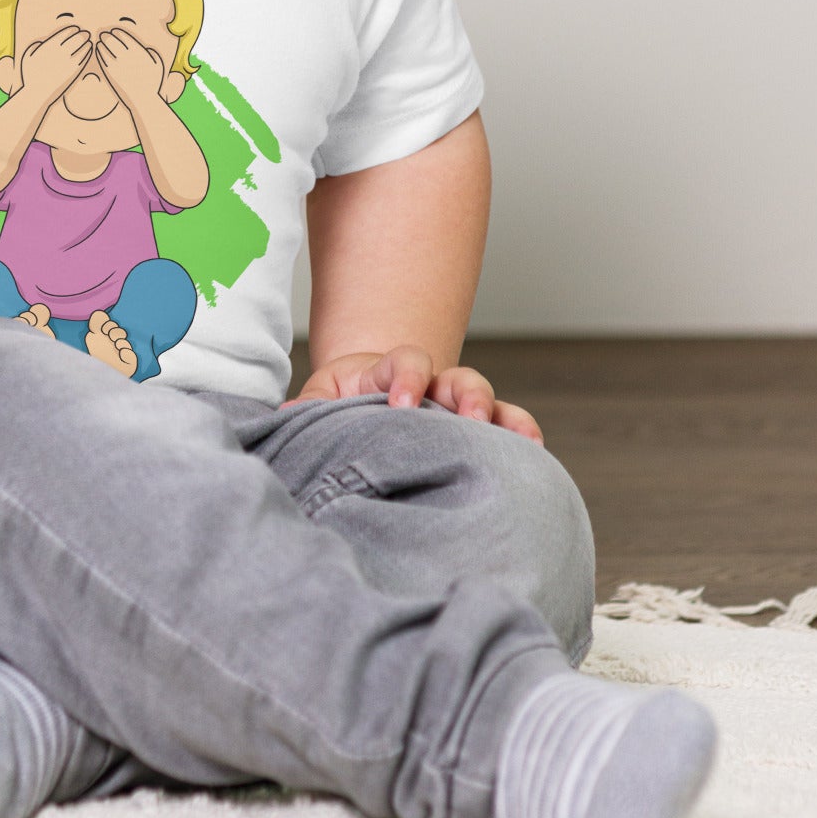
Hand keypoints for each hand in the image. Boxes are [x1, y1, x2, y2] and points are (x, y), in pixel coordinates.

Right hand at [16, 26, 91, 102]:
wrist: (37, 92)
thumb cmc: (30, 75)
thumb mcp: (27, 57)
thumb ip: (35, 46)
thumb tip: (41, 41)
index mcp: (50, 45)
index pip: (67, 32)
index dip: (73, 29)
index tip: (76, 29)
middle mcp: (61, 52)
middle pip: (78, 38)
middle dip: (83, 34)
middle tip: (86, 33)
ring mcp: (69, 61)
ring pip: (83, 48)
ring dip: (87, 43)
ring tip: (89, 41)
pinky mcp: (74, 71)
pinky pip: (85, 58)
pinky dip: (88, 53)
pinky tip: (89, 50)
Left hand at [93, 27, 166, 106]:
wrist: (143, 98)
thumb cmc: (152, 82)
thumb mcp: (158, 64)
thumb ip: (153, 53)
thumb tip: (146, 48)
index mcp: (137, 50)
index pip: (123, 35)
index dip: (117, 31)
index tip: (114, 31)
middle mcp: (126, 55)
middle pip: (111, 39)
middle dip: (106, 35)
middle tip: (103, 34)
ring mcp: (116, 64)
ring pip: (104, 48)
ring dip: (101, 43)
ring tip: (99, 41)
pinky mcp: (110, 72)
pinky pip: (101, 58)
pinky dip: (98, 52)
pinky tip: (98, 50)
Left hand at [285, 346, 542, 441]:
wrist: (366, 403)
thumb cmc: (342, 404)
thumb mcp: (322, 399)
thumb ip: (308, 407)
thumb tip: (283, 420)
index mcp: (392, 371)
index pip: (406, 362)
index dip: (407, 378)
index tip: (400, 406)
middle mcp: (433, 384)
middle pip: (459, 378)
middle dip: (465, 395)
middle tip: (465, 418)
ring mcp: (457, 406)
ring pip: (488, 400)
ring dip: (500, 416)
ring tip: (517, 441)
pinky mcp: (476, 428)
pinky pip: (507, 426)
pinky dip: (522, 435)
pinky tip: (534, 455)